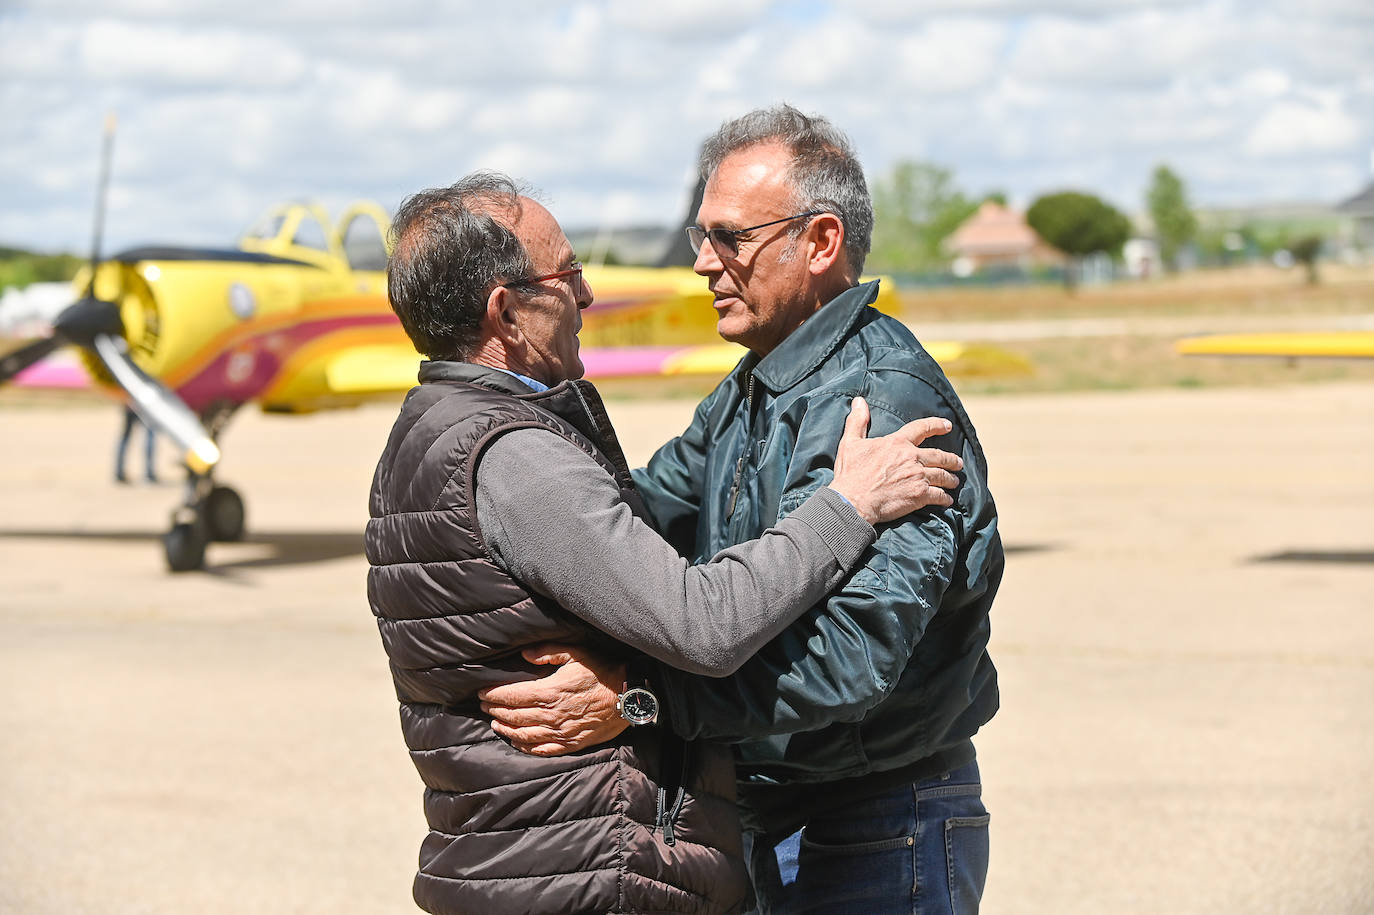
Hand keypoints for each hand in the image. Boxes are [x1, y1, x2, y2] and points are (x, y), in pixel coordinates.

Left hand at [477, 644, 626, 756]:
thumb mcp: (576, 653)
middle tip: (483, 705)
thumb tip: (524, 655)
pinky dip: (525, 746)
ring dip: (506, 729)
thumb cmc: (602, 671)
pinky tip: (517, 742)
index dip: (493, 694)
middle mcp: (551, 715)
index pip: (511, 696)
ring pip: (523, 735)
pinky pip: (541, 749)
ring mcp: (560, 732)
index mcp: (549, 692)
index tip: (481, 692)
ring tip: (495, 722)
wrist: (628, 696)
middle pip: (513, 715)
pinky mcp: (570, 744)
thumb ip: (547, 653)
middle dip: (495, 709)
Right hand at [831, 397, 962, 523]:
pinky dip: (945, 498)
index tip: (948, 425)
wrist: (853, 501)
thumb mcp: (850, 442)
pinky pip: (939, 496)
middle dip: (952, 460)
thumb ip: (857, 421)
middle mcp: (912, 457)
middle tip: (958, 462)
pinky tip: (947, 500)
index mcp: (897, 442)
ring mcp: (918, 476)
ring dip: (950, 479)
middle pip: (939, 455)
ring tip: (954, 481)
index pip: (922, 428)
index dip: (937, 425)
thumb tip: (859, 401)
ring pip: (942, 476)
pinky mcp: (920, 496)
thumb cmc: (850, 473)